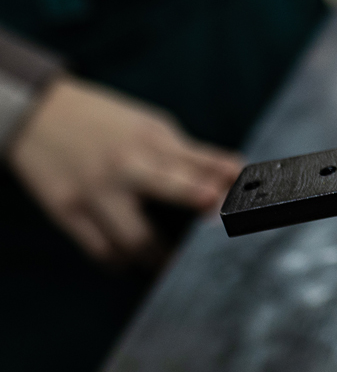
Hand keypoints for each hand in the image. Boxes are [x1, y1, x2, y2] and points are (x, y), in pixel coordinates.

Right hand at [5, 77, 242, 265]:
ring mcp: (95, 192)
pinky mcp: (68, 213)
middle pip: (169, 192)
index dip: (227, 184)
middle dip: (197, 212)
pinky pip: (102, 252)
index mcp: (152, 140)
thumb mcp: (154, 127)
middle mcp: (125, 166)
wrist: (39, 115)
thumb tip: (236, 174)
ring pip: (134, 241)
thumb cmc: (109, 123)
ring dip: (161, 261)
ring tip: (178, 270)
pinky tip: (139, 266)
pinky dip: (125, 264)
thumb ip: (193, 155)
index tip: (248, 203)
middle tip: (217, 242)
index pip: (200, 164)